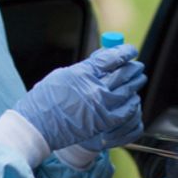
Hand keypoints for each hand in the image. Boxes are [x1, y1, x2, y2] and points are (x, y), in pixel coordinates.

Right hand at [14, 45, 146, 150]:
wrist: (37, 127)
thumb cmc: (44, 100)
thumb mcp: (62, 75)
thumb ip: (84, 68)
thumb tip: (101, 61)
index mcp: (82, 73)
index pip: (110, 59)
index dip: (124, 53)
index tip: (131, 51)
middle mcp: (94, 89)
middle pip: (122, 74)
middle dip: (132, 68)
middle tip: (138, 65)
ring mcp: (100, 107)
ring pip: (126, 92)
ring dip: (135, 84)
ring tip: (139, 79)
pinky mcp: (102, 123)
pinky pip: (124, 111)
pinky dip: (131, 104)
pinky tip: (133, 100)